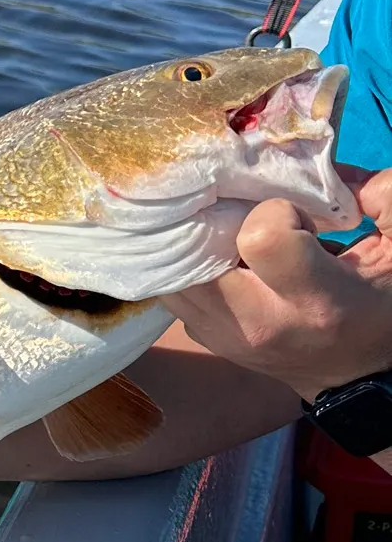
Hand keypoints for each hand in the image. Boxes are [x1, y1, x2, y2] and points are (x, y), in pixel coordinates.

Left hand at [168, 169, 391, 402]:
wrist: (355, 374)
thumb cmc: (378, 307)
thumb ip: (384, 198)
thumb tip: (331, 167)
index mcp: (315, 302)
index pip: (260, 236)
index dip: (275, 211)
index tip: (298, 219)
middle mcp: (259, 323)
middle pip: (200, 248)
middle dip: (219, 220)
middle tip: (246, 216)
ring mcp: (222, 335)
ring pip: (175, 264)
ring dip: (196, 239)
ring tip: (229, 235)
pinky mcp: (202, 336)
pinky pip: (172, 284)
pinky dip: (187, 261)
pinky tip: (216, 256)